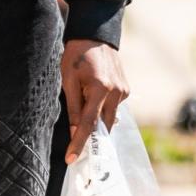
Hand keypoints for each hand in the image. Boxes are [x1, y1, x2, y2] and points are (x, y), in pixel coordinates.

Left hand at [61, 40, 127, 163]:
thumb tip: (74, 131)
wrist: (95, 36)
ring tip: (83, 105)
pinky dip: (103, 109)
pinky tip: (94, 96)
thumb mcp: (68, 80)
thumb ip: (73, 107)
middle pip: (102, 125)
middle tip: (75, 148)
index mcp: (100, 89)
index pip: (89, 125)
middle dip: (90, 136)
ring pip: (109, 118)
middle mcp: (116, 92)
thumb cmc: (76, 56)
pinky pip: (113, 108)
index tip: (71, 159)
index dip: (79, 143)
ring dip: (97, 120)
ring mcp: (124, 91)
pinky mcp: (127, 90)